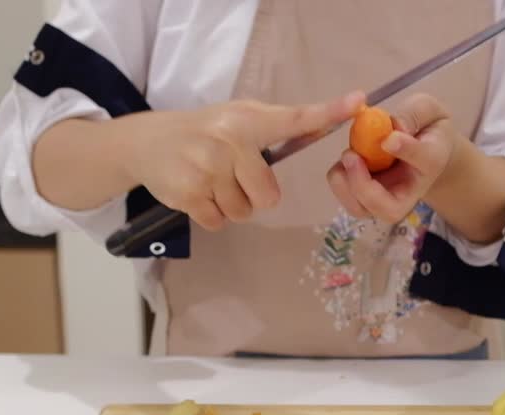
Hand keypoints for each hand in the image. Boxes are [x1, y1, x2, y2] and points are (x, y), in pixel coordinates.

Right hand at [129, 91, 364, 230]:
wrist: (148, 143)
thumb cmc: (206, 132)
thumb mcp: (239, 119)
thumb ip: (277, 126)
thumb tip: (324, 126)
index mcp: (248, 120)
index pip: (294, 118)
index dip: (327, 113)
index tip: (357, 102)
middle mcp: (229, 141)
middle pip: (269, 196)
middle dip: (254, 194)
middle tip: (232, 177)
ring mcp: (208, 169)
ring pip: (244, 212)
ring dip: (232, 205)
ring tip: (213, 182)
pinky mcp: (190, 194)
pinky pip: (219, 221)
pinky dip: (212, 215)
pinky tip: (198, 193)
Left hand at [326, 94, 459, 225]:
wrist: (425, 147)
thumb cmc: (427, 127)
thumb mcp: (427, 109)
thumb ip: (414, 114)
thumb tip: (393, 130)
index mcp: (432, 161)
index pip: (427, 160)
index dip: (407, 151)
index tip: (389, 138)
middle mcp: (411, 191)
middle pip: (390, 211)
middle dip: (364, 187)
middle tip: (351, 155)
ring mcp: (386, 200)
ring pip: (363, 210)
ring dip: (346, 186)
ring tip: (347, 155)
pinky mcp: (366, 198)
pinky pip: (348, 200)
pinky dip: (339, 181)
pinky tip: (344, 160)